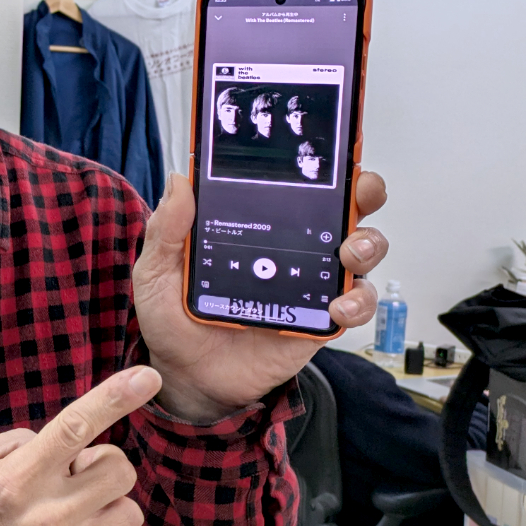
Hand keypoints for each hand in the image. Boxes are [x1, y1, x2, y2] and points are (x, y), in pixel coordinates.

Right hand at [0, 366, 163, 525]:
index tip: (148, 376)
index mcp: (16, 478)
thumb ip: (19, 441)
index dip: (116, 397)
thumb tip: (68, 442)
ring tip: (68, 510)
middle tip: (73, 474)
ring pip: (128, 510)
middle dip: (102, 463)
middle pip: (119, 468)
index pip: (76, 426)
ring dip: (104, 503)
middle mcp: (46, 517)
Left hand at [133, 171, 389, 422]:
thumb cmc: (173, 317)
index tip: (329, 149)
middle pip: (343, 208)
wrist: (186, 376)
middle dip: (362, 192)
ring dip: (367, 245)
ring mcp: (309, 282)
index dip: (318, 162)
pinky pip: (355, 305)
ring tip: (349, 255)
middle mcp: (290, 246)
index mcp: (254, 223)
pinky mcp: (319, 320)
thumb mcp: (158, 270)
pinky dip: (357, 302)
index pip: (293, 184)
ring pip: (361, 252)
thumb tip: (178, 180)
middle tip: (359, 192)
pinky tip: (337, 307)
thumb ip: (167, 230)